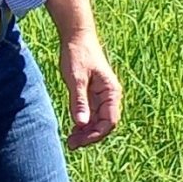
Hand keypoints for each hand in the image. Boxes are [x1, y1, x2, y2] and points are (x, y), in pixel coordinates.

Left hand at [58, 32, 122, 147]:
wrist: (76, 37)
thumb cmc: (78, 54)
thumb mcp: (76, 78)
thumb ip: (79, 101)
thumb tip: (81, 123)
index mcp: (111, 92)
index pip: (110, 121)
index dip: (97, 134)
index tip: (80, 140)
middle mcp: (110, 96)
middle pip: (104, 124)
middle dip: (90, 136)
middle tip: (72, 144)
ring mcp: (102, 97)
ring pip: (97, 122)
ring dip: (86, 133)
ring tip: (71, 141)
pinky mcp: (92, 95)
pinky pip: (91, 115)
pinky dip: (83, 124)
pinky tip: (73, 130)